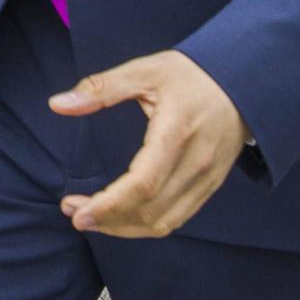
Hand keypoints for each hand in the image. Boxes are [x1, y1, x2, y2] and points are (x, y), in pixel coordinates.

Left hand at [50, 50, 251, 237]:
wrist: (242, 83)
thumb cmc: (190, 75)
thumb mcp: (144, 71)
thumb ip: (100, 88)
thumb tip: (57, 103)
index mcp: (176, 133)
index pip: (143, 184)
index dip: (109, 205)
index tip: (76, 211)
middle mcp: (195, 163)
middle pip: (150, 210)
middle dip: (108, 220)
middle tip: (73, 213)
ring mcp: (206, 180)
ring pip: (164, 222)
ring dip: (124, 228)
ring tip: (91, 218)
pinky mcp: (209, 187)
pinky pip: (177, 218)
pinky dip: (146, 225)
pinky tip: (121, 217)